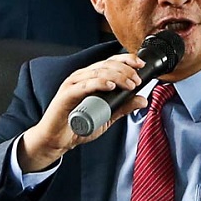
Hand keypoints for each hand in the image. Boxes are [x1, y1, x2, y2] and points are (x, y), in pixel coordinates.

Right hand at [18, 52, 147, 170]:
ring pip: (98, 72)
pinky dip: (99, 83)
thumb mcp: (107, 116)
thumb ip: (123, 107)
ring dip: (117, 76)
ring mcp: (73, 84)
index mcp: (91, 78)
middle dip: (126, 70)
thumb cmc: (78, 125)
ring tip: (130, 85)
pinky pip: (85, 85)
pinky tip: (111, 86)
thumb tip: (143, 99)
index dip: (127, 60)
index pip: (110, 62)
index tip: (141, 65)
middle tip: (137, 80)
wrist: (57, 140)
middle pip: (107, 65)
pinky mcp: (67, 94)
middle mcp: (82, 77)